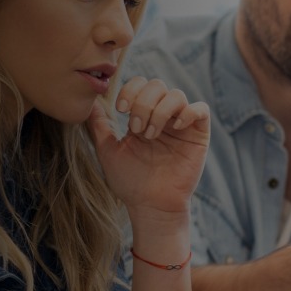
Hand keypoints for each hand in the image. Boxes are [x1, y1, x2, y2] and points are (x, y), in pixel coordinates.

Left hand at [87, 77, 210, 214]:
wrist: (150, 205)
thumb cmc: (130, 182)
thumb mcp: (108, 150)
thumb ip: (100, 125)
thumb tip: (90, 102)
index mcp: (143, 116)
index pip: (140, 85)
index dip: (130, 90)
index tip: (121, 109)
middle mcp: (163, 116)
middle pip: (157, 85)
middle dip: (143, 103)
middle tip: (136, 129)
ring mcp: (181, 125)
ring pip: (176, 94)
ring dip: (160, 111)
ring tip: (151, 135)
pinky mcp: (199, 135)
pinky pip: (201, 109)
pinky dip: (188, 112)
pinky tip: (175, 128)